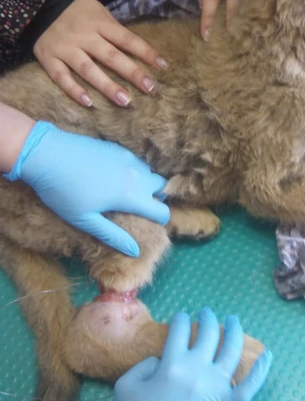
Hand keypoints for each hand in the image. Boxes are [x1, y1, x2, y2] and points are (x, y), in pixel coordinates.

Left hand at [3, 121, 168, 256]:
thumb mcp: (84, 220)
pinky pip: (136, 162)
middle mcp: (137, 175)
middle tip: (138, 205)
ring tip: (126, 190)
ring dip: (145, 183)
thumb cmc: (63, 192)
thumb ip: (113, 235)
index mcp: (130, 196)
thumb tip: (135, 251)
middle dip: (156, 197)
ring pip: (150, 172)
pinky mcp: (119, 148)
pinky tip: (114, 175)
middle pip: (162, 187)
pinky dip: (134, 171)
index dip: (160, 220)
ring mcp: (129, 159)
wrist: (46, 154)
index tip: (148, 223)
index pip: (161, 211)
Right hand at [34, 0, 165, 107]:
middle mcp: (83, 36)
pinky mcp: (48, 58)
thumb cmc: (78, 12)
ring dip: (107, 86)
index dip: (145, 52)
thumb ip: (115, 30)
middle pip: (110, 56)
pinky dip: (74, 90)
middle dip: (132, 73)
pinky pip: (61, 77)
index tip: (163, 65)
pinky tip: (89, 103)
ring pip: (88, 70)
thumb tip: (139, 50)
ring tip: (125, 100)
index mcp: (99, 23)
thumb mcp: (99, 12)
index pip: (126, 39)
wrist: (40, 5)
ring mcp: (65, 48)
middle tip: (150, 88)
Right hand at [102, 310, 272, 400]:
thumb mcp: (125, 385)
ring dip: (234, 331)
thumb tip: (163, 358)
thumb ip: (144, 364)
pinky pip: (249, 387)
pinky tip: (267, 355)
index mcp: (172, 364)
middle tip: (206, 312)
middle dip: (207, 318)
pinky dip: (260, 371)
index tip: (181, 316)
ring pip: (232, 351)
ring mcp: (215, 388)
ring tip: (233, 320)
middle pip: (209, 335)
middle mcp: (197, 371)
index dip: (181, 319)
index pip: (181, 331)